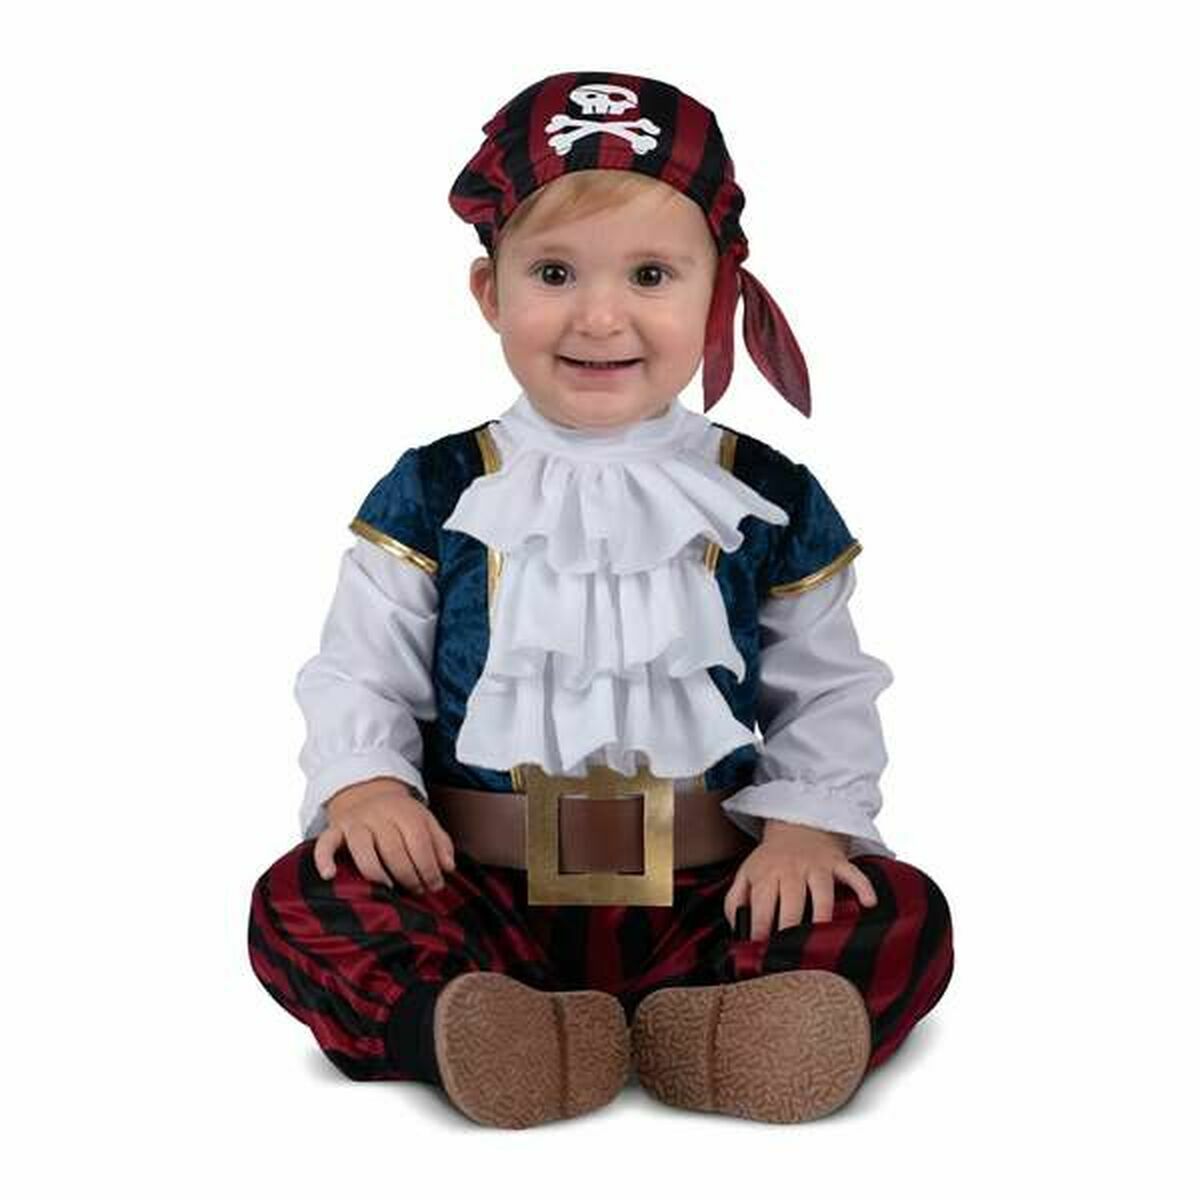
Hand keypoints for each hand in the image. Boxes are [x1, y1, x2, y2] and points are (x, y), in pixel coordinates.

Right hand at [313, 776, 455, 893]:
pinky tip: (330, 875)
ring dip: (376, 872)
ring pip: (362, 848)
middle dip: (408, 875)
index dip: (429, 866)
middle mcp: (378, 814)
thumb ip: (440, 843)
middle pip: (393, 848)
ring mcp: (355, 822)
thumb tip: (448, 867)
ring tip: (388, 887)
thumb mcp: (424, 820)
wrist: (366, 791)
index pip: (418, 840)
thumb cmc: (400, 815)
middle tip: (416, 890)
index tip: (435, 885)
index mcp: (404, 811)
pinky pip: (325, 843)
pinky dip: (324, 859)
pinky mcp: (334, 829)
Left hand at [723, 820, 876, 940]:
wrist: (796, 826)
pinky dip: (863, 887)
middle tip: (790, 951)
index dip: (760, 928)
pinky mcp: (838, 863)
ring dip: (822, 915)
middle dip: (790, 927)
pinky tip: (868, 903)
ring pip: (822, 892)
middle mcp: (791, 870)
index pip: (761, 904)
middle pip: (792, 901)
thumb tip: (736, 930)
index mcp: (766, 874)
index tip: (761, 948)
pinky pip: (853, 874)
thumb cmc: (770, 860)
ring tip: (820, 938)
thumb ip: (735, 901)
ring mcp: (816, 866)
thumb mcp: (746, 874)